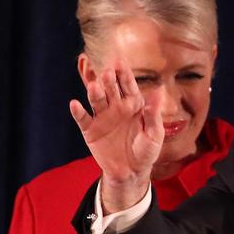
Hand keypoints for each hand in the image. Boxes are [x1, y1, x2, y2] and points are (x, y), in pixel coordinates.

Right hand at [69, 60, 163, 212]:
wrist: (131, 171)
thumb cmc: (146, 151)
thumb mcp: (154, 134)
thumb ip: (154, 115)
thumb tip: (158, 93)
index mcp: (134, 104)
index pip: (128, 86)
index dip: (124, 74)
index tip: (119, 62)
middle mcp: (117, 106)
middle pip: (111, 89)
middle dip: (108, 80)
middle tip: (106, 72)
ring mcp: (103, 117)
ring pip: (97, 100)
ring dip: (94, 92)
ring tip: (93, 86)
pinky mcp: (91, 130)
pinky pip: (83, 119)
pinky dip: (78, 112)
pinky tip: (74, 104)